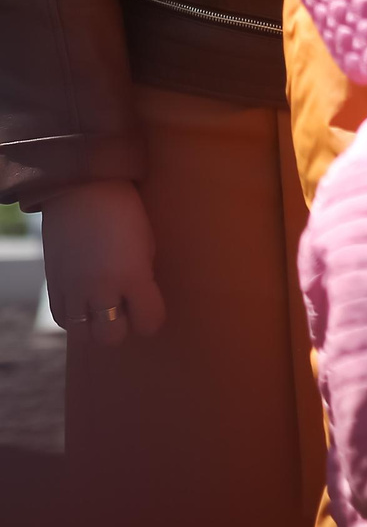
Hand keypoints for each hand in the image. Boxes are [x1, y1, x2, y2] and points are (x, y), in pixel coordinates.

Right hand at [39, 180, 165, 345]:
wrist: (83, 189)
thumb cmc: (126, 213)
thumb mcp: (147, 246)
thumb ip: (142, 278)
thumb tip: (138, 301)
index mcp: (133, 276)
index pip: (149, 322)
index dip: (153, 319)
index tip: (151, 308)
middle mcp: (101, 288)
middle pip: (111, 337)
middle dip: (123, 328)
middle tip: (126, 310)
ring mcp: (73, 288)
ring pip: (83, 334)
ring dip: (97, 326)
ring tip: (104, 308)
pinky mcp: (53, 284)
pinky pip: (63, 319)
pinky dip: (76, 318)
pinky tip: (85, 304)